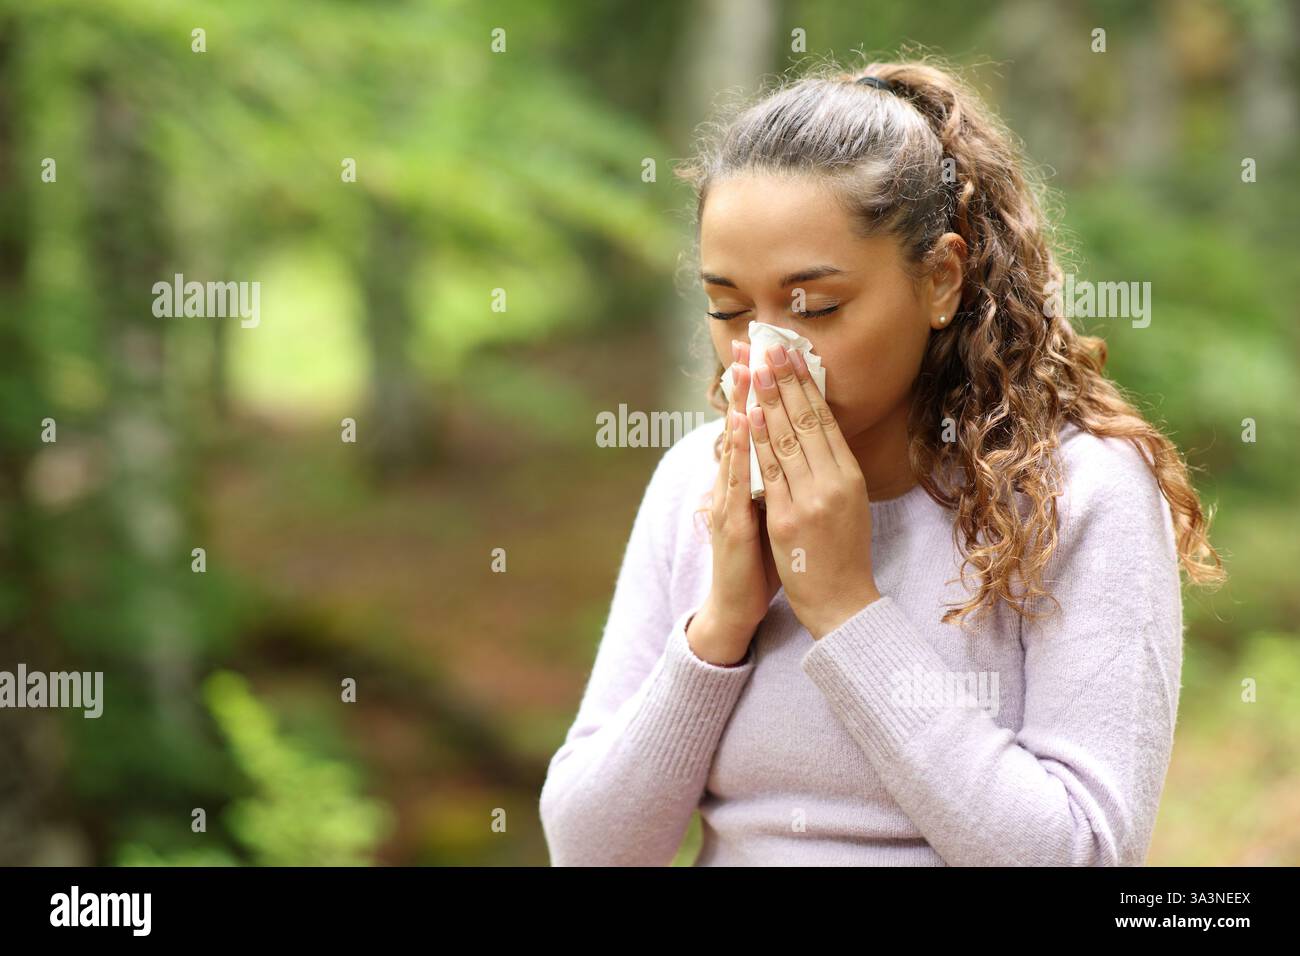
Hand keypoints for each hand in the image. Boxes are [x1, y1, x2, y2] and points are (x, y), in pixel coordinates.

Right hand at [689, 341, 781, 663]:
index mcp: (746, 482)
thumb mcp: (771, 516)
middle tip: (747, 342)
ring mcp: (729, 499)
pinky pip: (738, 477)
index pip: (752, 426)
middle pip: (740, 424)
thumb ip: (777, 485)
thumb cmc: (759, 563)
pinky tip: (745, 420)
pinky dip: (741, 446)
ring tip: (747, 366)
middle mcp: (733, 484)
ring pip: (736, 443)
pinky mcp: (731, 520)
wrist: (736, 607)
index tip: (762, 354)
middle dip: (747, 382)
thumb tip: (794, 457)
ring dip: (741, 402)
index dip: (756, 390)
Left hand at [747, 343, 881, 638]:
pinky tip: (750, 413)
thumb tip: (818, 435)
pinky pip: (771, 472)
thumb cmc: (842, 555)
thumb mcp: (848, 506)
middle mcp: (834, 482)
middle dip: (785, 379)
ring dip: (769, 398)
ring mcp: (812, 499)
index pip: (825, 419)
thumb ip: (833, 472)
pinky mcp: (788, 519)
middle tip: (769, 345)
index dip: (806, 383)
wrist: (843, 604)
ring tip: (755, 365)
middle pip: (806, 420)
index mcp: (850, 477)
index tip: (791, 353)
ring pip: (787, 438)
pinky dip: (760, 439)